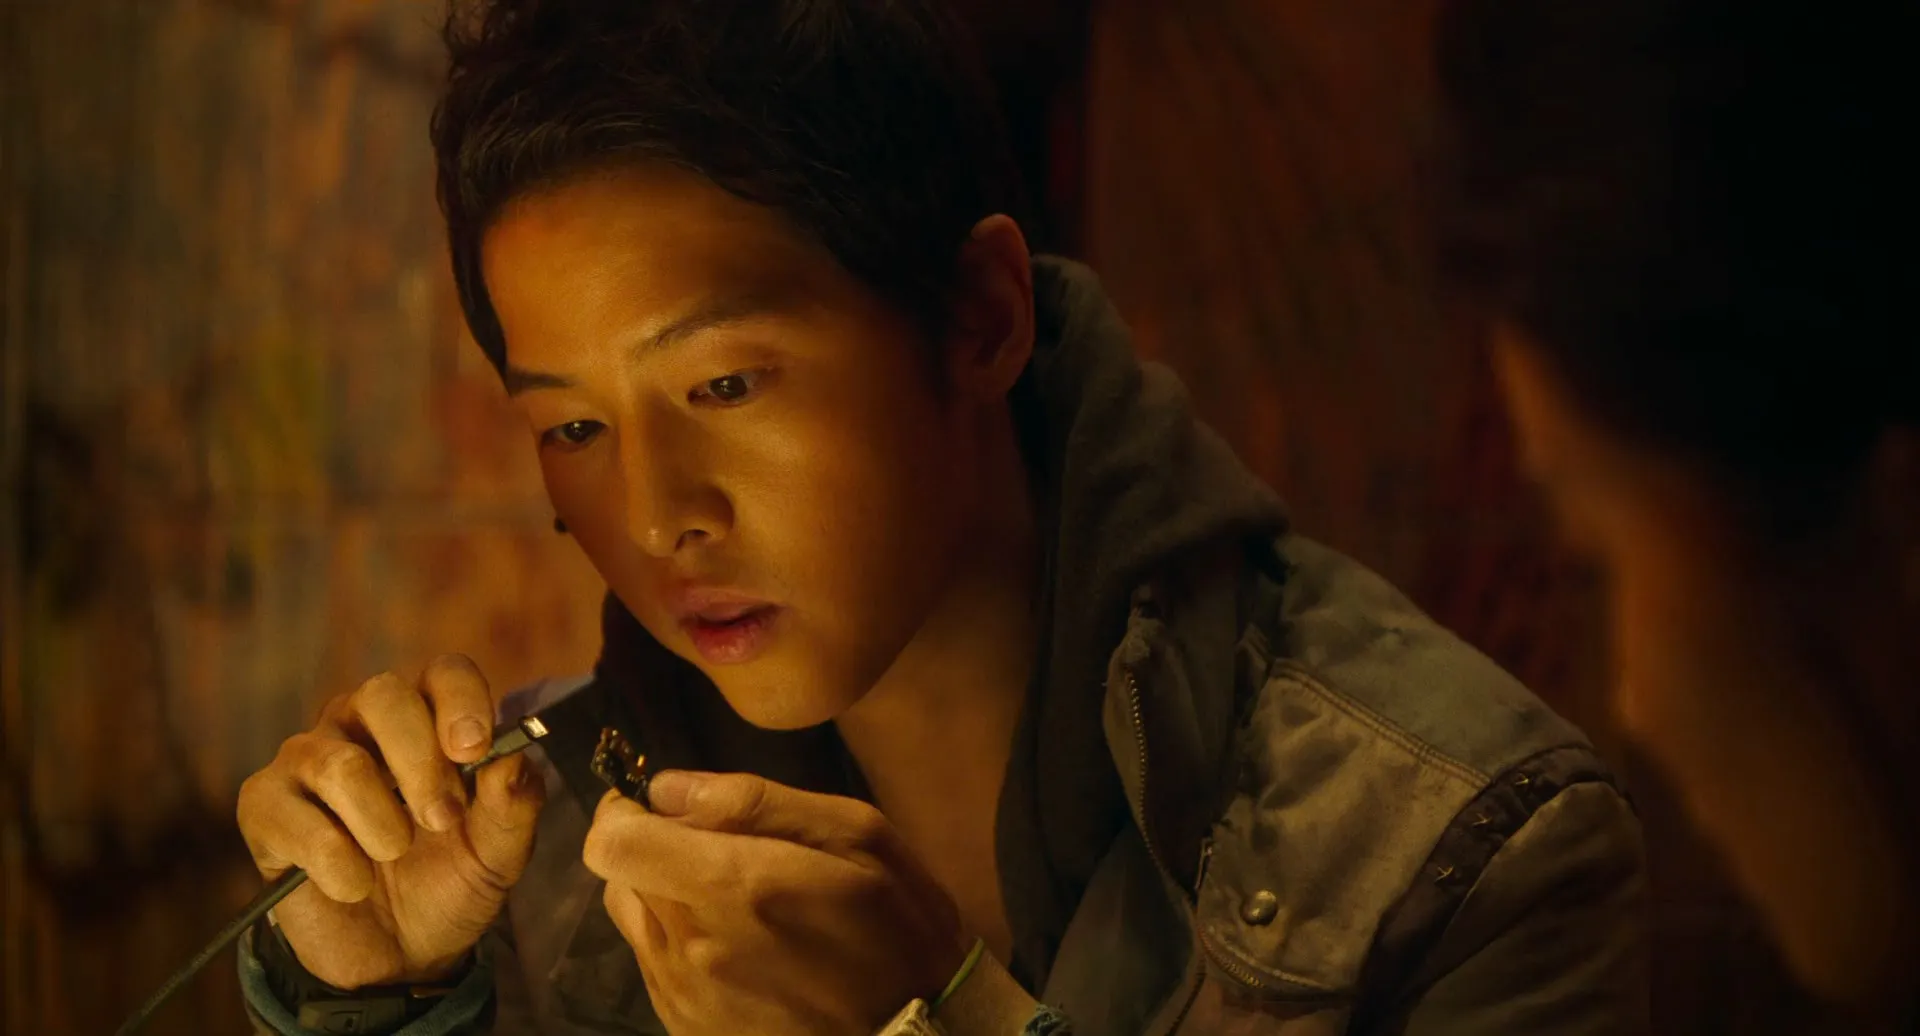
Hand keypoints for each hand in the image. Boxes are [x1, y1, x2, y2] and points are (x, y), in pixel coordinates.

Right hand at [235, 654, 545, 987]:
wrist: (396, 953)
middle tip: (441, 821)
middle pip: (382, 695)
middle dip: (421, 764)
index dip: (460, 702)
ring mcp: (305, 759)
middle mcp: (360, 723)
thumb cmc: (447, 884)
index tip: (474, 751)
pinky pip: (294, 818)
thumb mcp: (497, 852)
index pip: (443, 673)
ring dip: (382, 826)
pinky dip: (337, 865)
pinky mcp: (263, 805)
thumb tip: (513, 759)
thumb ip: (513, 804)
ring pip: (341, 764)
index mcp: (425, 719)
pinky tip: (352, 885)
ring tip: (393, 857)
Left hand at [583, 772, 967, 1035]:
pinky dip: (681, 944)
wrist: (919, 1035)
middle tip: (722, 853)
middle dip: (658, 850)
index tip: (666, 808)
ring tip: (732, 903)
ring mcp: (684, 996)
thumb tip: (669, 788)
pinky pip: (655, 966)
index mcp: (733, 888)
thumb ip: (757, 803)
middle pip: (619, 876)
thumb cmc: (900, 928)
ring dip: (666, 897)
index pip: (612, 842)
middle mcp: (691, 946)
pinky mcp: (686, 1028)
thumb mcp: (860, 837)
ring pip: (633, 919)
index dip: (627, 812)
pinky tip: (742, 950)